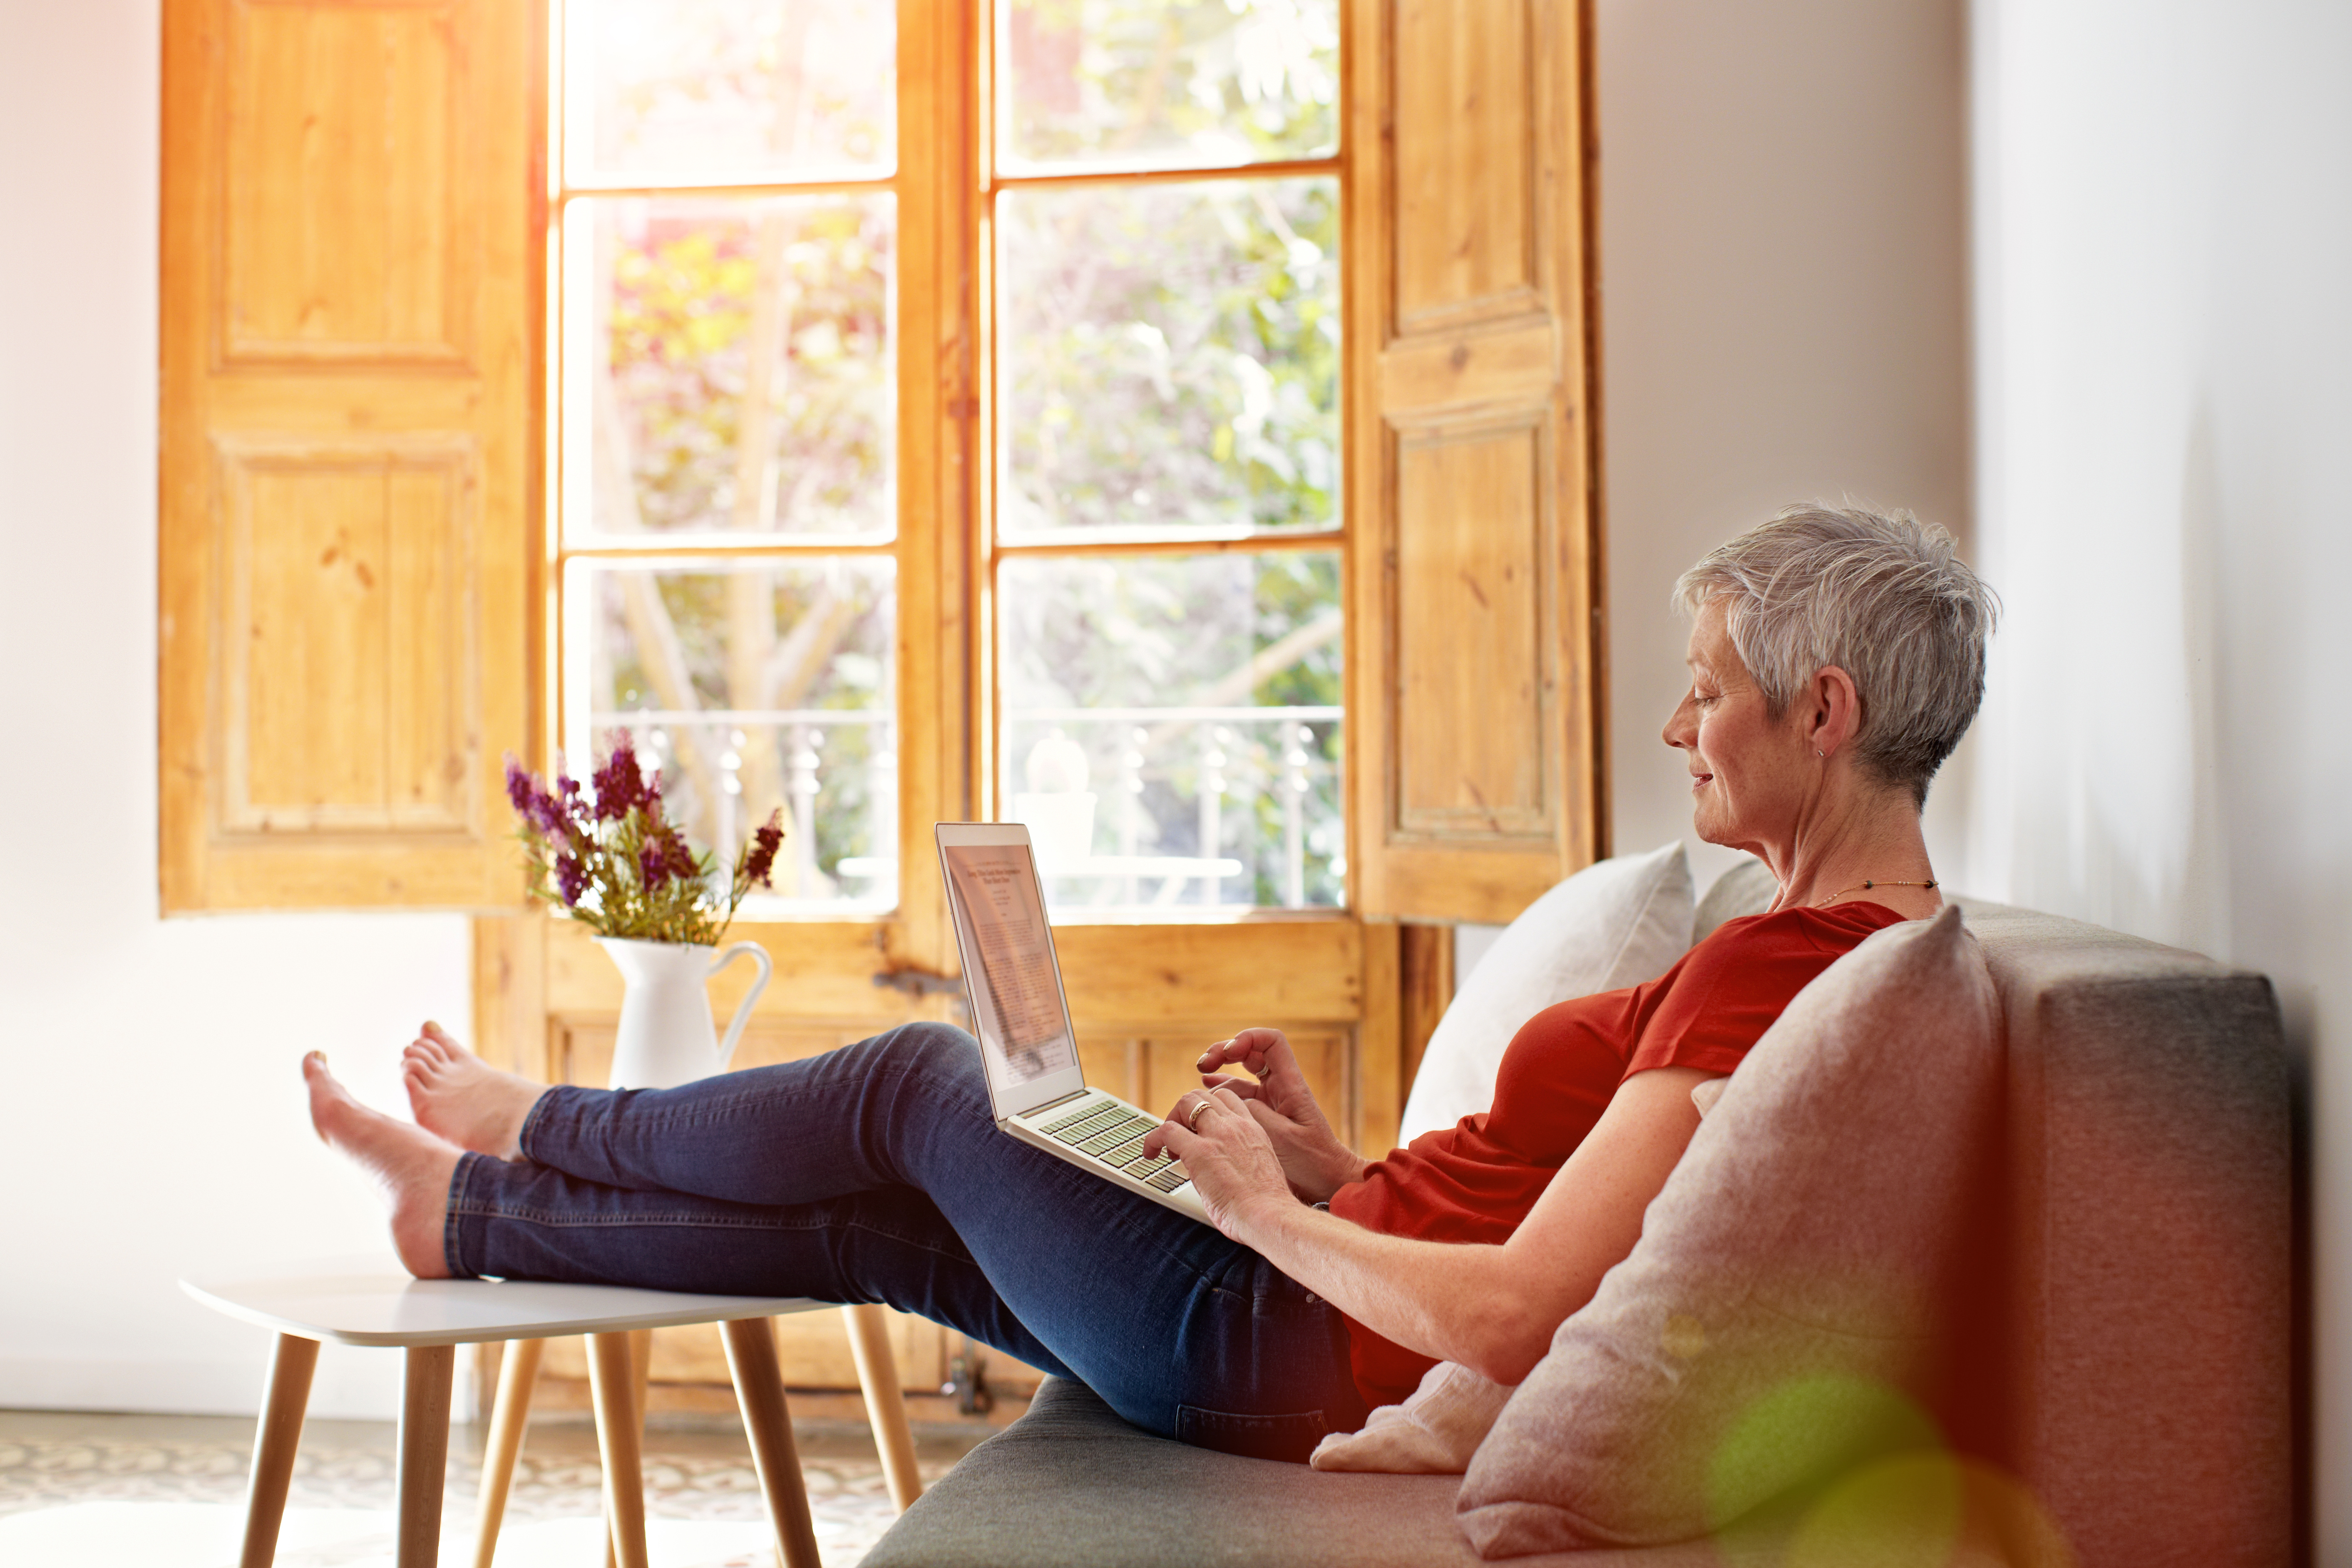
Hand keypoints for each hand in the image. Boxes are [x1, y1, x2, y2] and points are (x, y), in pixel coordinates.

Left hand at [1142, 1085, 1296, 1235]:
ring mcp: (1218, 1134)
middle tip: (1182, 1137)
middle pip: (1204, 1095)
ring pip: (1186, 1102)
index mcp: (1253, 1130)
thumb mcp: (1258, 1170)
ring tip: (1169, 1146)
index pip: (1227, 1099)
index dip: (1209, 1110)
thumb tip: (1224, 1171)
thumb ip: (1241, 1160)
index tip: (1201, 1129)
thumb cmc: (1267, 1206)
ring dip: (1173, 1120)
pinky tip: (1151, 1153)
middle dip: (1187, 1112)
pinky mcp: (1199, 1151)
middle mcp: (1236, 1125)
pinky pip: (1166, 1130)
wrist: (1270, 1215)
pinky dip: (1153, 1139)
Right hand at [1190, 1027, 1367, 1202]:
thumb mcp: (1281, 1136)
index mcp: (1290, 1084)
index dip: (1248, 1038)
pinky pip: (1239, 1096)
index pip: (1271, 1042)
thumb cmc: (1312, 1160)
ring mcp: (1270, 1100)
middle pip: (1250, 1052)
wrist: (1326, 1181)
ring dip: (1220, 1070)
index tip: (1229, 1052)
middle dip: (1225, 1051)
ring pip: (1241, 1074)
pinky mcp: (1262, 1115)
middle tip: (1205, 1061)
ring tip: (1201, 1072)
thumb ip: (1253, 1113)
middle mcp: (1280, 1086)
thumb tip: (1226, 1097)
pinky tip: (1206, 1087)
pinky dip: (1221, 1090)